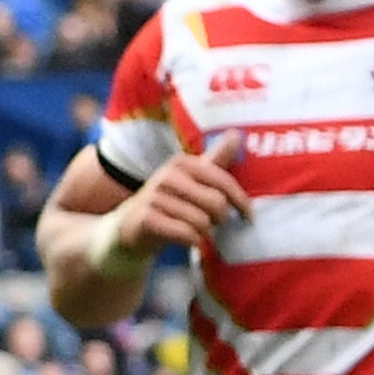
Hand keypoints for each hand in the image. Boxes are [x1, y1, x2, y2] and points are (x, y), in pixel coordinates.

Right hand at [101, 151, 244, 263]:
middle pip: (216, 202)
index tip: (248, 217)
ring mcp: (153, 196)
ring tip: (198, 233)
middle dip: (220, 219)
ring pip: (201, 221)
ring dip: (204, 233)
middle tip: (214, 225)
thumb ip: (215, 159)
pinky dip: (192, 241)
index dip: (241, 202)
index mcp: (181, 163)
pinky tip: (188, 241)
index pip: (224, 182)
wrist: (126, 229)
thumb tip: (236, 133)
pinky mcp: (144, 218)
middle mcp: (167, 175)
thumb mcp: (191, 180)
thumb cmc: (168, 204)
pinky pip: (185, 233)